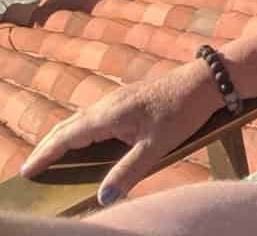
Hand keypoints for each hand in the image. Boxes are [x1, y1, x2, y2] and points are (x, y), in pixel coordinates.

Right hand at [19, 58, 217, 205]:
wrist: (206, 81)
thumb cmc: (183, 111)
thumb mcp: (157, 146)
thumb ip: (129, 171)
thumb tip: (103, 198)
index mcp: (108, 115)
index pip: (66, 137)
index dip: (45, 154)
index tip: (27, 170)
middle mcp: (107, 104)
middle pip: (68, 126)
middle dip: (48, 147)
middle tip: (31, 167)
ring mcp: (118, 99)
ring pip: (81, 119)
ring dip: (63, 136)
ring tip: (50, 156)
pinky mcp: (128, 99)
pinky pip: (94, 116)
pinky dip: (79, 129)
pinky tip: (84, 139)